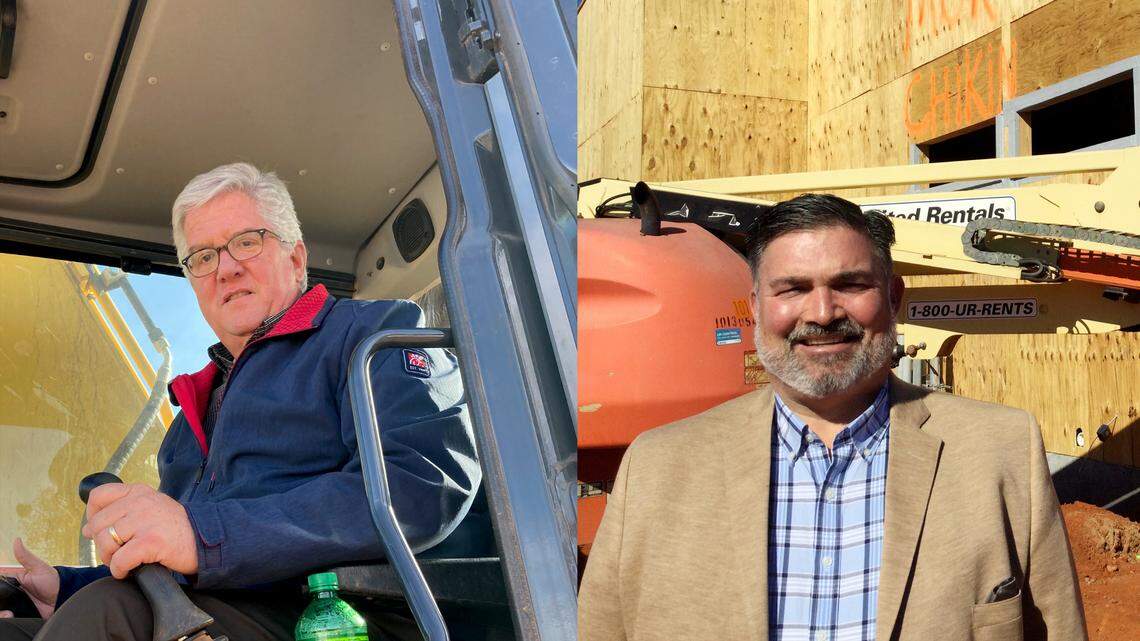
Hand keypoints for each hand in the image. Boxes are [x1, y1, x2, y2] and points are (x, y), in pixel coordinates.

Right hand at [0, 538, 59, 618]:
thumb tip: (17, 540)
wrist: (63, 598)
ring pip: (1, 609)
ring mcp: (16, 604)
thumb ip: (25, 556)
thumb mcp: (38, 567)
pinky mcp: (20, 614)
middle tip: (8, 602)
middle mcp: (13, 592)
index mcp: (14, 580)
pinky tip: (10, 615)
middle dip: (0, 602)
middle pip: (0, 598)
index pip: (0, 583)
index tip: (0, 588)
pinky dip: (6, 618)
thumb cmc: (53, 581)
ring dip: (2, 612)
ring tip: (8, 612)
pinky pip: (8, 618)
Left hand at [81, 483, 198, 578]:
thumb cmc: (176, 528)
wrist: (207, 540)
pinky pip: (119, 560)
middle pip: (98, 524)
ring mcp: (145, 521)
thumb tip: (86, 529)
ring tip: (124, 562)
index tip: (102, 529)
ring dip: (110, 559)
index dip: (93, 516)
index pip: (99, 497)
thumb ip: (122, 512)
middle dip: (102, 544)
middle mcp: (140, 502)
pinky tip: (129, 571)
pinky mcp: (150, 541)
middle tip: (117, 553)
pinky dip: (120, 570)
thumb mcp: (151, 508)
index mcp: (138, 492)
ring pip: (105, 542)